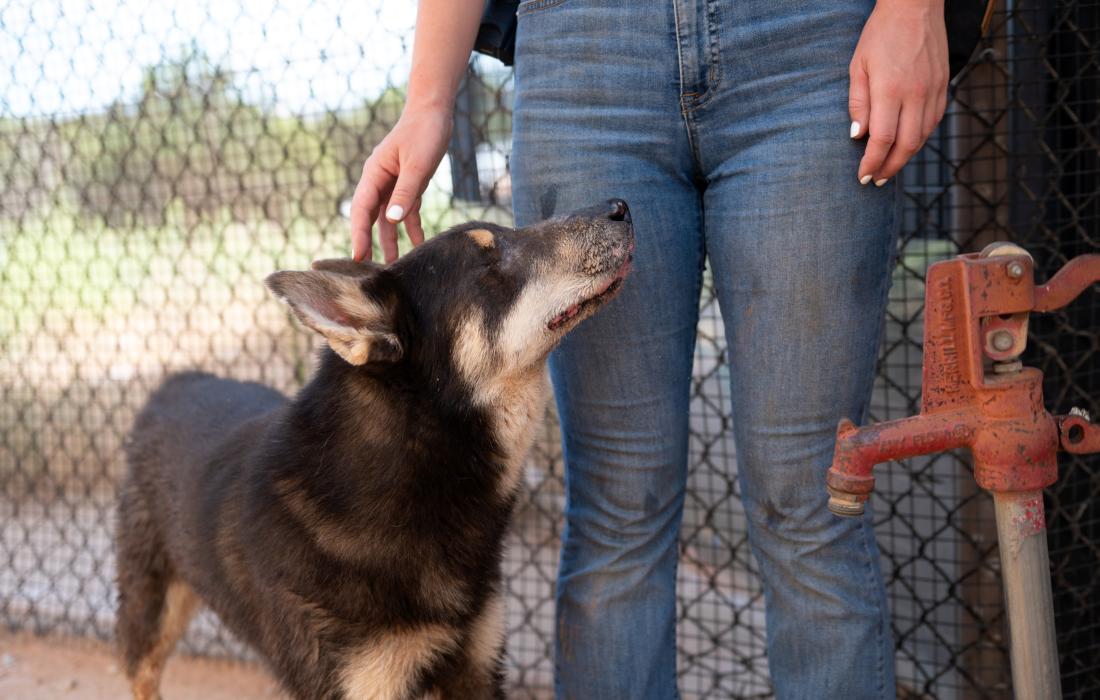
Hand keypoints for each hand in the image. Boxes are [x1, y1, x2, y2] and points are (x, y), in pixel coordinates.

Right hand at [350, 106, 452, 261]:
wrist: (435, 111)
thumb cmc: (424, 132)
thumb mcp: (417, 164)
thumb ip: (406, 192)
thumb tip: (391, 220)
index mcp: (374, 174)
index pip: (361, 209)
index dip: (358, 234)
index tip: (357, 256)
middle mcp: (380, 180)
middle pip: (371, 216)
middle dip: (370, 241)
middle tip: (369, 270)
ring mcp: (394, 183)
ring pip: (388, 217)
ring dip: (391, 239)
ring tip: (394, 264)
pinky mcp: (409, 184)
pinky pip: (407, 211)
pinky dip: (412, 227)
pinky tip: (418, 244)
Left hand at [849, 0, 948, 185]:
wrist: (915, 6)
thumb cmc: (880, 35)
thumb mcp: (858, 66)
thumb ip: (858, 103)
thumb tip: (858, 136)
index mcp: (890, 90)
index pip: (882, 139)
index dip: (872, 162)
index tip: (863, 177)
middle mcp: (916, 94)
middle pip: (906, 145)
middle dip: (889, 168)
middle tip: (876, 181)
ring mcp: (933, 91)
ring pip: (922, 137)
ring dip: (905, 157)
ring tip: (889, 168)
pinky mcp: (944, 86)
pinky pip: (934, 122)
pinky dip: (920, 139)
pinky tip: (907, 145)